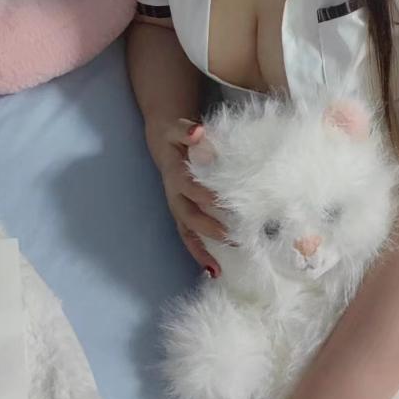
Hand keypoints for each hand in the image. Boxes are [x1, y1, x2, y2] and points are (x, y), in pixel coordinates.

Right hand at [146, 117, 229, 275]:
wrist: (165, 141)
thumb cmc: (179, 136)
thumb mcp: (179, 128)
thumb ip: (187, 130)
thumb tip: (199, 132)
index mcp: (176, 174)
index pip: (191, 187)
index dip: (205, 195)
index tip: (225, 204)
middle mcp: (175, 195)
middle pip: (190, 215)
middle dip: (210, 228)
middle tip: (233, 238)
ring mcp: (178, 208)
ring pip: (188, 232)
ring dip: (202, 251)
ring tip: (218, 269)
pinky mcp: (182, 216)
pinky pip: (189, 237)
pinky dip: (199, 254)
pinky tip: (214, 270)